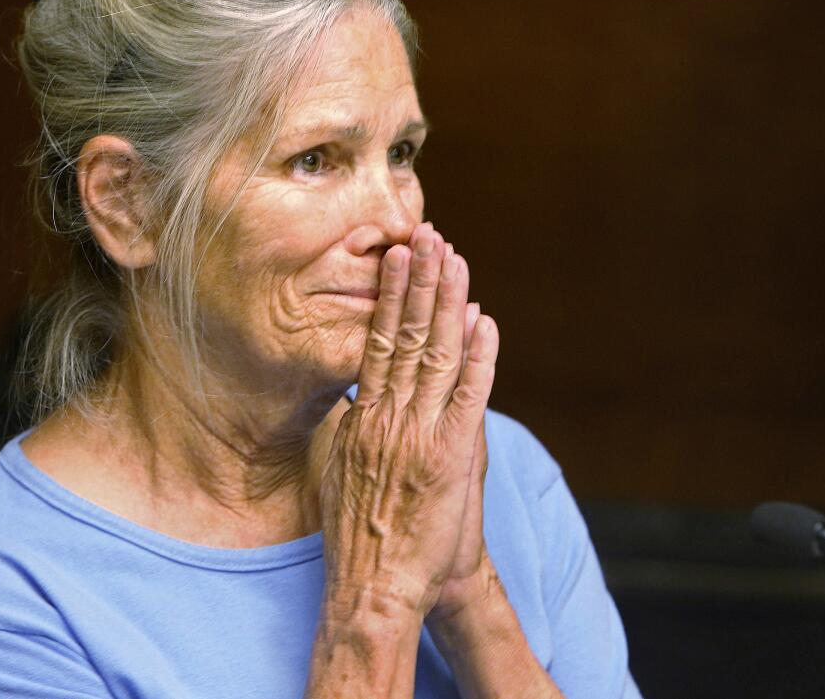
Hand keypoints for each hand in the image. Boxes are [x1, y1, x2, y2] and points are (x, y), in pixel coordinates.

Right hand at [319, 221, 498, 619]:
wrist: (375, 590)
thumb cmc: (360, 537)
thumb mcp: (341, 473)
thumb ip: (351, 430)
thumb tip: (351, 398)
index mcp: (363, 420)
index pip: (377, 343)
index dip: (392, 298)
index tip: (400, 258)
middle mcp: (387, 419)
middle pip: (404, 336)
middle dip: (420, 282)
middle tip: (428, 234)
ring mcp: (418, 436)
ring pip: (435, 355)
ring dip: (447, 303)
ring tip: (454, 259)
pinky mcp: (450, 458)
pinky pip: (467, 397)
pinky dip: (477, 357)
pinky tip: (483, 321)